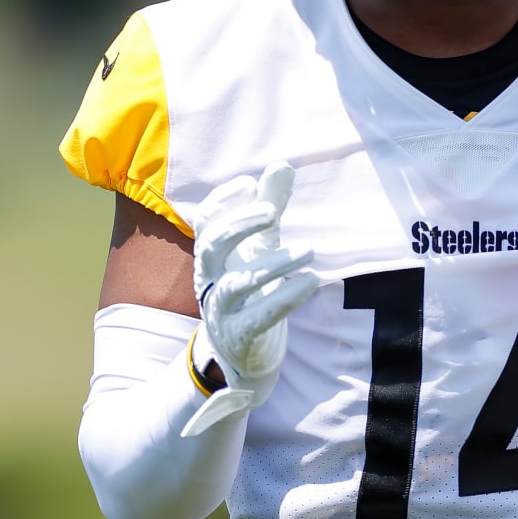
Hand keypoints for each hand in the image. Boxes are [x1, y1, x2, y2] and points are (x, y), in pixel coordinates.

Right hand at [181, 162, 317, 435]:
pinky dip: (286, 297)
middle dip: (239, 225)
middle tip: (273, 213)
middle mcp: (211, 280)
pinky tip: (311, 281)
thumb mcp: (259, 246)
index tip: (250, 185)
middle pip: (210, 246)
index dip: (223, 200)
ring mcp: (222, 310)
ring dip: (272, 265)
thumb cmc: (249, 290)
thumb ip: (269, 206)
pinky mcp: (241, 337)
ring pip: (237, 284)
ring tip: (309, 250)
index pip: (205, 221)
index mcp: (212, 255)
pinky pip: (260, 317)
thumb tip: (281, 164)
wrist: (239, 354)